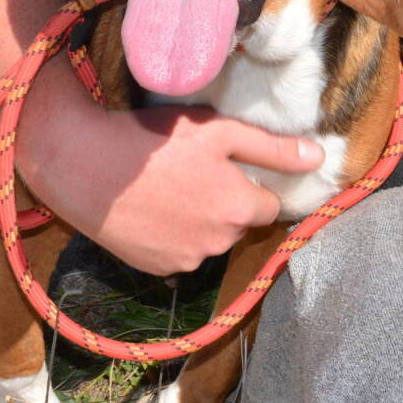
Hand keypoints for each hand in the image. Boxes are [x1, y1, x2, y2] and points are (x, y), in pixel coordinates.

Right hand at [17, 73, 323, 275]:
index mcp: (238, 209)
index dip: (248, 185)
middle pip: (237, 225)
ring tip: (165, 191)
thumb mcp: (216, 131)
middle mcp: (218, 244)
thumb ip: (271, 148)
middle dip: (224, 204)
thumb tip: (319, 157)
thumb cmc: (152, 142)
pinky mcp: (156, 270)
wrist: (83, 167)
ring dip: (198, 222)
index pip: (268, 206)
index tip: (223, 168)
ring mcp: (185, 262)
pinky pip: (178, 256)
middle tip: (190, 174)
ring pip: (208, 242)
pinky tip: (149, 212)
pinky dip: (171, 238)